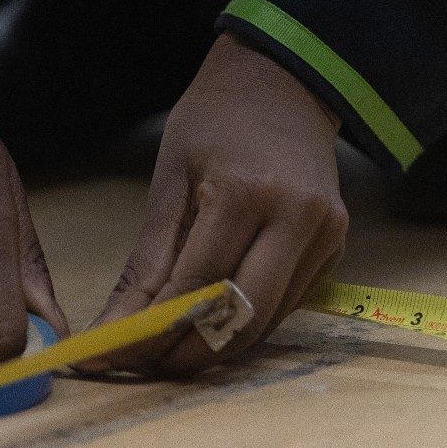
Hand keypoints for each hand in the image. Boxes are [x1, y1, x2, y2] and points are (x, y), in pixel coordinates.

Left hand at [82, 32, 347, 375]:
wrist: (282, 82)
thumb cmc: (213, 120)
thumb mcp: (169, 179)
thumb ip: (148, 259)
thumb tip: (118, 325)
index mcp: (245, 192)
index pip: (196, 284)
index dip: (152, 330)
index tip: (110, 355)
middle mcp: (297, 217)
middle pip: (244, 317)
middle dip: (190, 353)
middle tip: (145, 366)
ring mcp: (325, 233)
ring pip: (269, 319)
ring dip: (219, 343)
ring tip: (170, 348)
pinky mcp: (336, 243)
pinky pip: (287, 301)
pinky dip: (246, 318)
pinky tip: (213, 317)